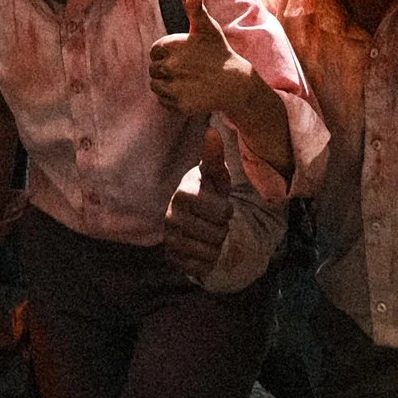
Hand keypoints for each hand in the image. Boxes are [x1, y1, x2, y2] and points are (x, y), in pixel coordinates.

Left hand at [147, 0, 261, 122]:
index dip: (166, 54)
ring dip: (166, 85)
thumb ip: (196, 8)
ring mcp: (173, 87)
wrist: (234, 82)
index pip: (154, 52)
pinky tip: (187, 93)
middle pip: (153, 70)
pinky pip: (163, 102)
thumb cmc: (219, 51)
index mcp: (170, 46)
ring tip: (185, 81)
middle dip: (165, 70)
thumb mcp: (208, 26)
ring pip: (155, 86)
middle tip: (186, 70)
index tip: (182, 56)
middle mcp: (169, 66)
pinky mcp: (178, 104)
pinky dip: (170, 100)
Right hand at [164, 123, 233, 279]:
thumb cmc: (208, 193)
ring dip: (217, 245)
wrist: (194, 219)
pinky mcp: (172, 257)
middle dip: (223, 229)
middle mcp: (171, 217)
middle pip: (217, 234)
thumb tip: (212, 130)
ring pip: (209, 251)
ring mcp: (170, 238)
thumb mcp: (216, 175)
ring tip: (210, 233)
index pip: (222, 212)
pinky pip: (199, 267)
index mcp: (182, 194)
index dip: (228, 210)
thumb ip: (214, 156)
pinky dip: (207, 260)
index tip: (221, 206)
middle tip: (215, 222)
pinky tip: (204, 248)